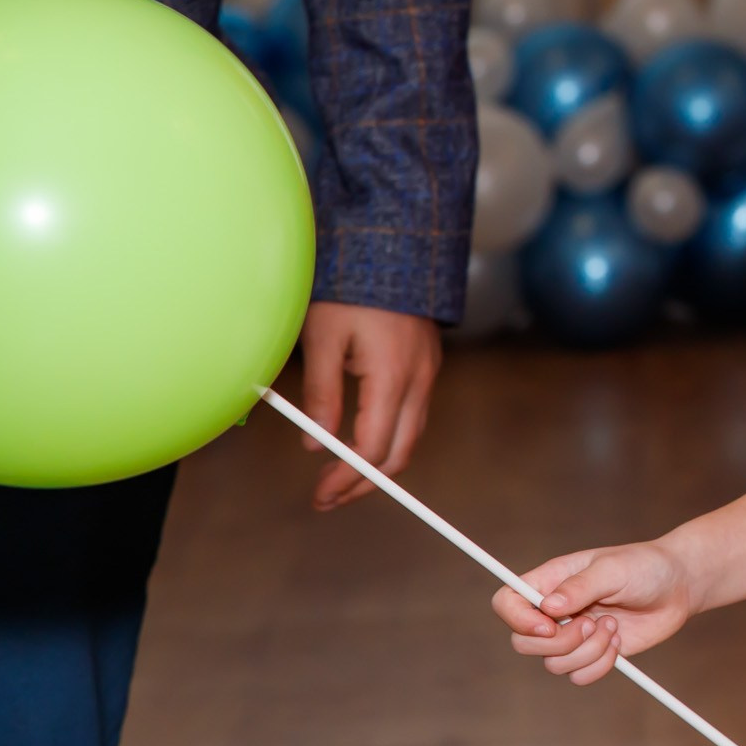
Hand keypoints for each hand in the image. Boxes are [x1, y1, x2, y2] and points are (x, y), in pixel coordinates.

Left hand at [298, 301, 441, 510]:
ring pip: (411, 437)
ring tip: (341, 477)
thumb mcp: (322, 339)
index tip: (320, 493)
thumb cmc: (350, 289)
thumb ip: (320, 395)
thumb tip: (316, 445)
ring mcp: (429, 372)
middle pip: (400, 452)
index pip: (373, 448)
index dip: (346, 477)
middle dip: (365, 483)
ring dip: (378, 464)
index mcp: (392, 376)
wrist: (392, 248)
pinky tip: (361, 441)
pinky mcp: (427, 365)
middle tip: (330, 497)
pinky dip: (389, 439)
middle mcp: (419, 380)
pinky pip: (413, 416)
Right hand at [492, 542, 695, 685]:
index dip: (517, 620)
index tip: (549, 626)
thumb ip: (580, 587)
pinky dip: (600, 664)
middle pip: (523, 642)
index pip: (507, 602)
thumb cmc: (645, 567)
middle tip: (591, 623)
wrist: (678, 587)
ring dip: (587, 650)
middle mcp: (555, 611)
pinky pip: (579, 677)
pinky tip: (619, 641)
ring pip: (553, 664)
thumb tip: (548, 606)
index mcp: (551, 581)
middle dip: (559, 642)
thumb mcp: (613, 569)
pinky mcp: (592, 654)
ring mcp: (572, 635)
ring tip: (612, 625)